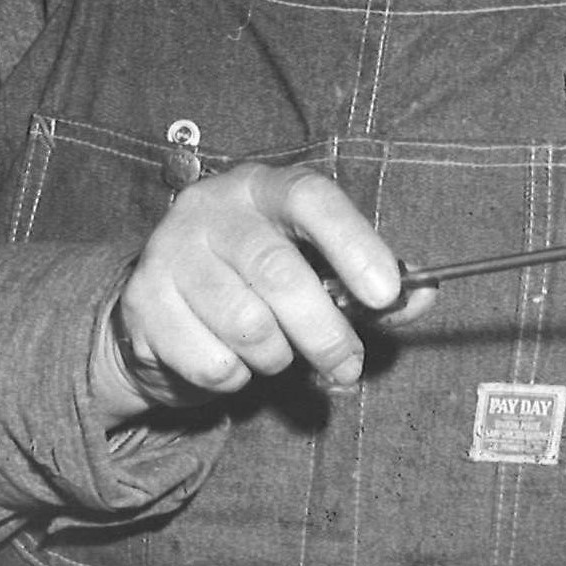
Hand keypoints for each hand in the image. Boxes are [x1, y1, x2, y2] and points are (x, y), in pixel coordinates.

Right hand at [93, 163, 408, 426]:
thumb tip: (423, 296)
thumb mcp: (317, 271)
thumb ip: (372, 285)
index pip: (311, 199)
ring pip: (248, 328)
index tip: (386, 295)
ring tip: (273, 353)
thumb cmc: (256, 284)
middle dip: (326, 334)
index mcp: (263, 187)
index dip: (353, 244)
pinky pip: (212, 363)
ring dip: (276, 359)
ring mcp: (169, 252)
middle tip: (347, 367)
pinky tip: (228, 359)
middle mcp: (211, 208)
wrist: (161, 309)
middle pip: (279, 274)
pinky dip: (235, 378)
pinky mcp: (142, 304)